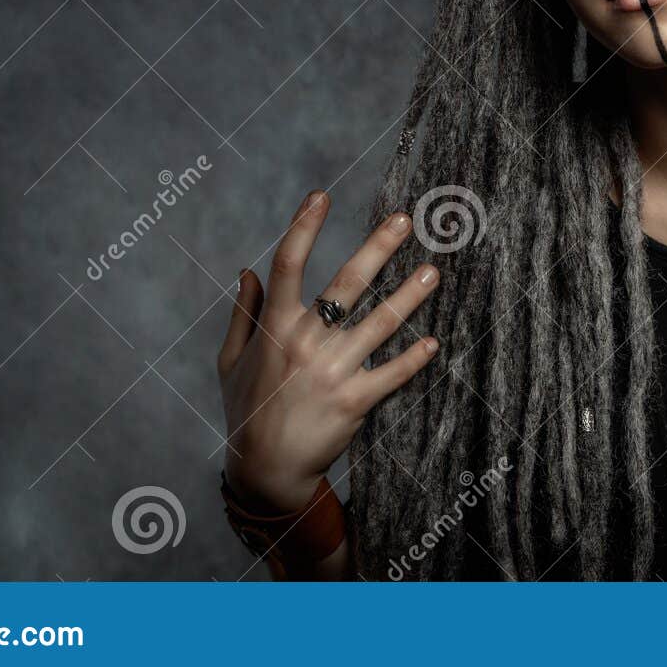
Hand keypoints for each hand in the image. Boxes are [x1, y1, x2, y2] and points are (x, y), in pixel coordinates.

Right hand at [216, 190, 441, 513]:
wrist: (265, 471)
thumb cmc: (246, 411)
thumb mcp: (232, 360)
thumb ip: (244, 313)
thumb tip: (247, 270)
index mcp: (274, 327)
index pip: (288, 264)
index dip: (303, 226)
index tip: (321, 195)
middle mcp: (305, 342)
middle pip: (346, 284)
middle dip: (378, 247)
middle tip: (404, 219)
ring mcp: (332, 371)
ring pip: (379, 324)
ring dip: (409, 296)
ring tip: (433, 272)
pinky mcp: (354, 401)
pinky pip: (392, 374)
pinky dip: (414, 359)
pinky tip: (433, 343)